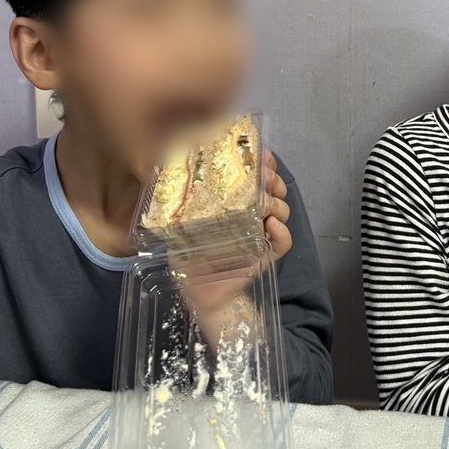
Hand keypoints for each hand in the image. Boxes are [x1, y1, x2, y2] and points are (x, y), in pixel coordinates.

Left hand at [174, 151, 290, 335]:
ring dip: (277, 203)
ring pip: (283, 212)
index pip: (255, 178)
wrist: (198, 293)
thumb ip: (176, 208)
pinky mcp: (266, 256)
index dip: (263, 164)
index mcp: (235, 204)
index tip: (262, 155)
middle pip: (275, 190)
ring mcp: (261, 235)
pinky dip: (282, 232)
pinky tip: (272, 225)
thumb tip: (165, 179)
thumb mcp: (179, 227)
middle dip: (273, 180)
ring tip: (264, 203)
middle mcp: (252, 215)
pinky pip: (284, 242)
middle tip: (264, 177)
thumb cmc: (189, 258)